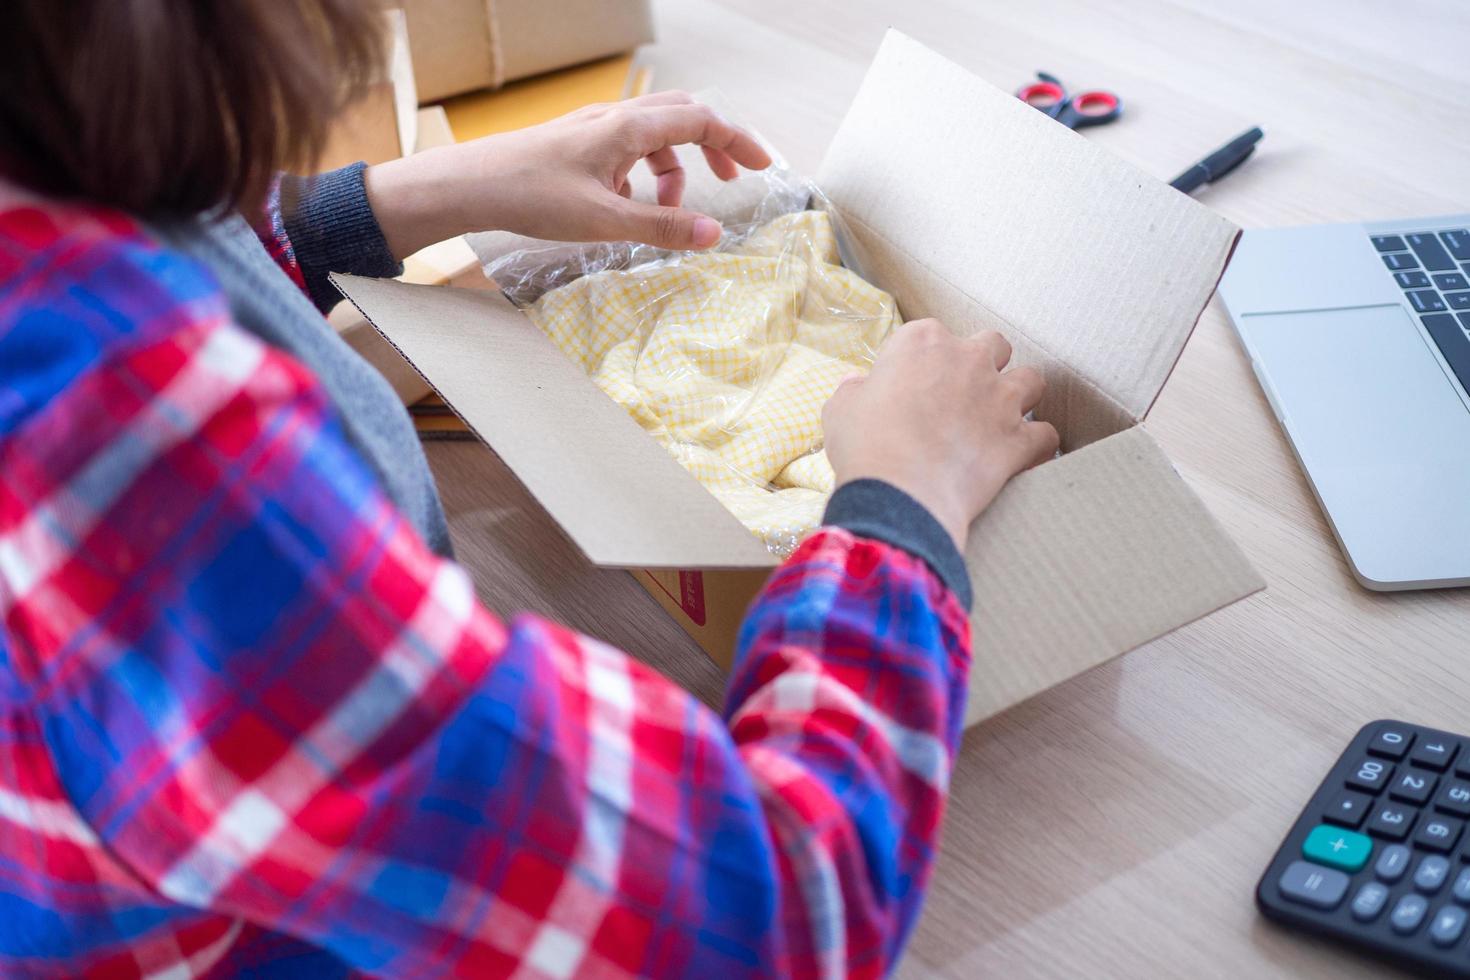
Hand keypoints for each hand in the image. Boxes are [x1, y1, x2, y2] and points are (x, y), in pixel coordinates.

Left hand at [364, 91, 771, 259]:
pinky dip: (643, 174)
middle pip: (682, 117)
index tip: (761, 166)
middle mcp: (615, 119)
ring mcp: (594, 130)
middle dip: (712, 147)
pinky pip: (626, 150)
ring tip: (672, 209)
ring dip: (675, 169)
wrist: (469, 185)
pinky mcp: (577, 146)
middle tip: (730, 179)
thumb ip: (663, 226)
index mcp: (629, 127)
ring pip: (653, 136)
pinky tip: (628, 205)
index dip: (737, 141)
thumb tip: (715, 235)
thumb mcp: (605, 218)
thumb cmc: (530, 194)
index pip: (701, 121)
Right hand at [822, 320, 1059, 549]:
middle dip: (986, 364)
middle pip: (994, 345)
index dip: (925, 361)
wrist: (899, 493)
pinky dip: (1038, 447)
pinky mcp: (1019, 439)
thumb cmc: (864, 446)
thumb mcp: (841, 410)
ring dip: (1021, 397)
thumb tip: (856, 383)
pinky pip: (1046, 435)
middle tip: (966, 394)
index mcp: (922, 343)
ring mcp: (1000, 398)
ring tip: (1003, 419)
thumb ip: (853, 390)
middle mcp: (969, 360)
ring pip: (1032, 380)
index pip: (932, 335)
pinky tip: (1024, 457)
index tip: (915, 384)